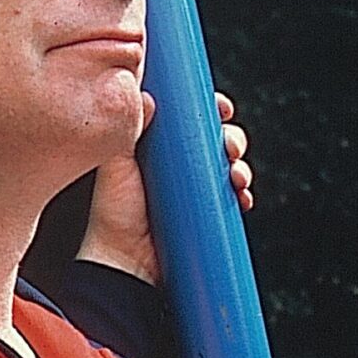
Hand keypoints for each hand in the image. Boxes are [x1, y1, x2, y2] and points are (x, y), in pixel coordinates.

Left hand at [76, 91, 252, 284]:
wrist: (125, 261)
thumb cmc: (114, 213)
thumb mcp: (118, 165)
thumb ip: (129, 130)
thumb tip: (148, 97)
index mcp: (158, 147)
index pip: (189, 119)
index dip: (208, 110)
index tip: (220, 108)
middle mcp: (178, 165)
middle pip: (216, 139)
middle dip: (230, 138)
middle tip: (228, 145)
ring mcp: (194, 189)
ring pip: (230, 165)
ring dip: (240, 165)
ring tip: (234, 174)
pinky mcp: (206, 213)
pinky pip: (234, 197)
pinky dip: (242, 193)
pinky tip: (240, 195)